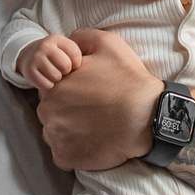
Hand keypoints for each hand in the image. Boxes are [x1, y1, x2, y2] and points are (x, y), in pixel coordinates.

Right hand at [18, 34, 84, 91]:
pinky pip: (46, 84)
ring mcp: (36, 58)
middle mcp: (45, 46)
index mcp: (57, 39)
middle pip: (66, 66)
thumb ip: (78, 54)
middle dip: (66, 71)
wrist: (29, 56)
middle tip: (61, 70)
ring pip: (56, 76)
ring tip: (53, 74)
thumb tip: (91, 71)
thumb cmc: (54, 55)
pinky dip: (48, 85)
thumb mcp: (65, 49)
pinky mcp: (29, 71)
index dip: (76, 64)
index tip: (72, 64)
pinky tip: (46, 80)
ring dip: (57, 79)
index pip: (75, 55)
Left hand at [35, 29, 162, 172]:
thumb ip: (81, 37)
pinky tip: (95, 142)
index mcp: (53, 85)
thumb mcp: (108, 44)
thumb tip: (69, 41)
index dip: (71, 93)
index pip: (52, 91)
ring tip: (95, 128)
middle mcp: (46, 111)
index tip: (89, 96)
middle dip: (68, 112)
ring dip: (71, 132)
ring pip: (56, 134)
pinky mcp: (64, 157)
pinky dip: (76, 151)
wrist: (148, 117)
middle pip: (51, 113)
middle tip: (94, 112)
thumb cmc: (128, 80)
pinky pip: (63, 155)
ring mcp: (54, 137)